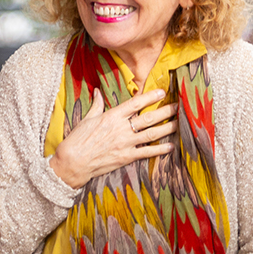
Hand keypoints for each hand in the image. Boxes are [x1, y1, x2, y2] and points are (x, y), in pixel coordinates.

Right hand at [49, 89, 177, 188]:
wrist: (73, 161)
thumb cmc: (78, 139)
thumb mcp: (87, 118)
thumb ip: (97, 104)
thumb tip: (98, 91)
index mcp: (112, 116)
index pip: (135, 103)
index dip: (150, 96)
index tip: (162, 92)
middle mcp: (121, 128)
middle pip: (149, 118)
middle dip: (165, 111)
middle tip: (178, 107)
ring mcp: (125, 143)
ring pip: (152, 134)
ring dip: (167, 128)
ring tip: (179, 124)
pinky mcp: (126, 157)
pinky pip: (147, 152)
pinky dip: (160, 150)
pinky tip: (170, 146)